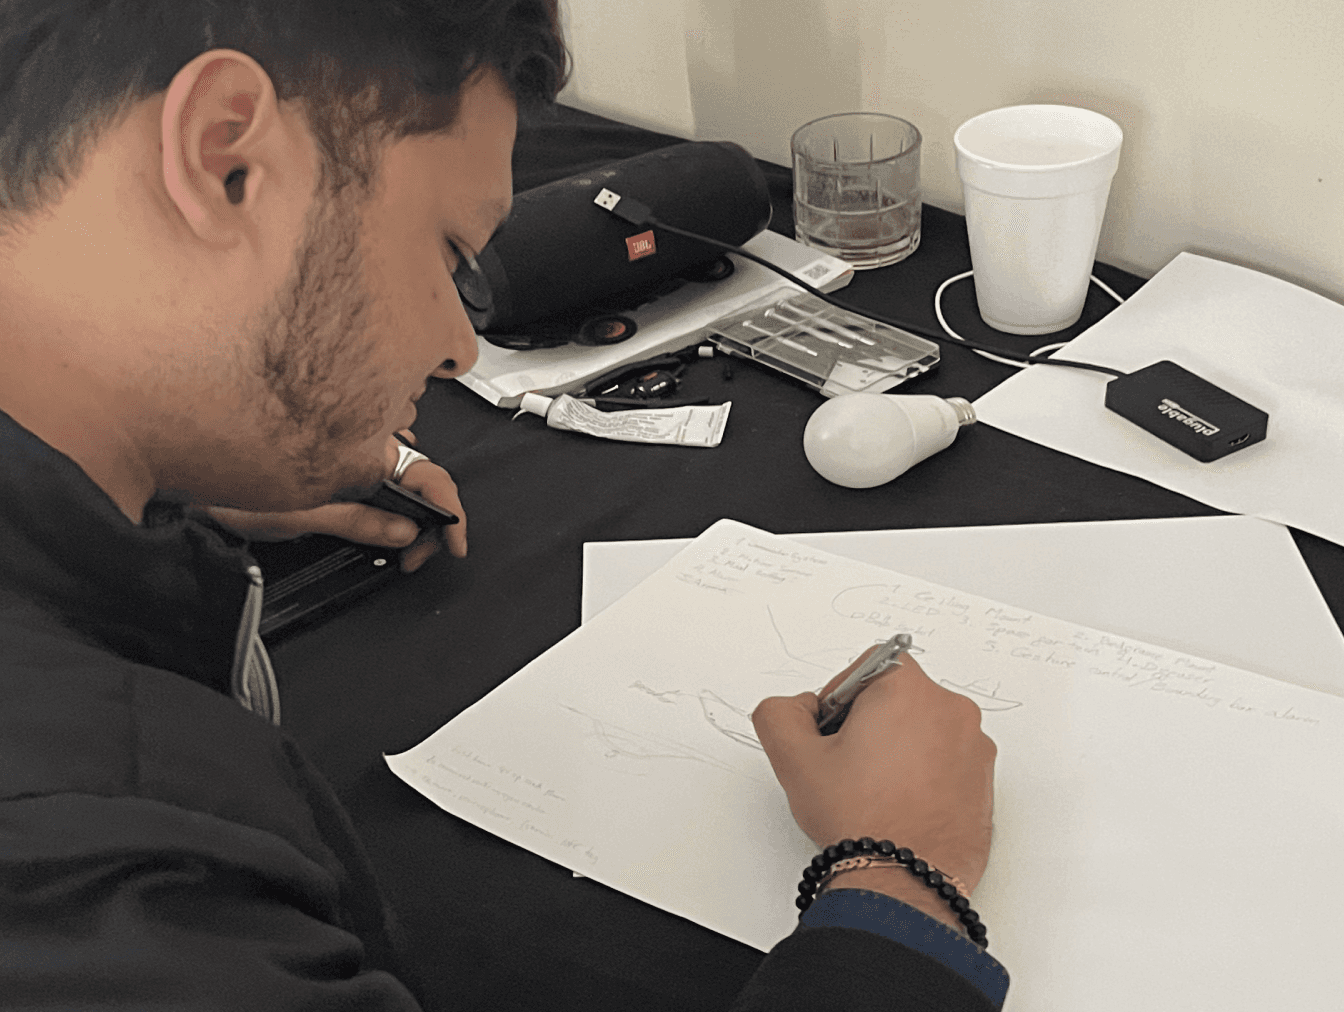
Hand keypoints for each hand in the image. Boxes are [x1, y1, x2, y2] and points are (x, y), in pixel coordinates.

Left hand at [207, 432, 466, 572]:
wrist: (181, 474)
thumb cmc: (223, 485)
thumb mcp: (301, 512)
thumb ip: (359, 519)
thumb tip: (405, 530)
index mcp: (360, 449)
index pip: (427, 477)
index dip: (449, 514)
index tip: (452, 543)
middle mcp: (357, 441)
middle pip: (420, 476)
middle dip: (429, 519)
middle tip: (415, 554)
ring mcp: (345, 448)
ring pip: (399, 474)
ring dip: (408, 511)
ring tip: (398, 541)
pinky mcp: (328, 459)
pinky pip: (373, 475)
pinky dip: (385, 501)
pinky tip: (375, 518)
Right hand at [752, 648, 995, 912]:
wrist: (904, 883)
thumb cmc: (859, 818)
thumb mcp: (794, 758)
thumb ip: (780, 713)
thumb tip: (798, 708)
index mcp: (909, 689)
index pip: (867, 667)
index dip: (841, 699)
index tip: (833, 736)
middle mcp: (952, 710)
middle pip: (899, 698)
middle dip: (871, 724)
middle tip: (849, 766)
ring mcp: (975, 747)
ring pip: (924, 730)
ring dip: (899, 750)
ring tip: (876, 791)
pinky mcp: (985, 781)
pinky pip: (948, 761)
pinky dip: (925, 775)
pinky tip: (901, 806)